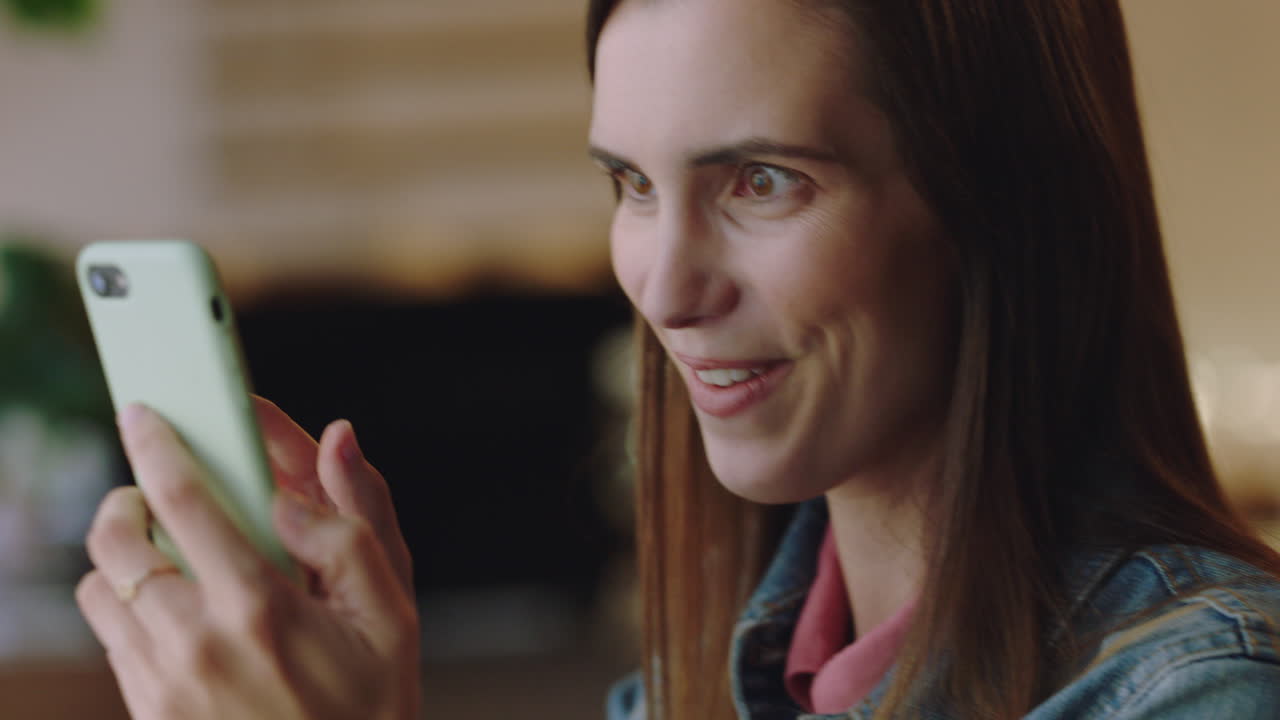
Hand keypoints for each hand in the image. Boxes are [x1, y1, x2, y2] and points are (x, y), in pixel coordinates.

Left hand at [76, 398, 419, 719]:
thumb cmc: (371, 707)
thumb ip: (357, 522)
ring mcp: (162, 683)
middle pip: (115, 540)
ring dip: (125, 558)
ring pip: (101, 589)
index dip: (155, 445)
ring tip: (169, 558)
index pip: (182, 500)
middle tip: (156, 496)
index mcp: (257, 605)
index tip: (143, 415)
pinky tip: (181, 615)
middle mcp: (195, 642)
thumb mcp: (392, 613)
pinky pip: (112, 640)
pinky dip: (131, 609)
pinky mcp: (148, 713)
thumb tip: (334, 442)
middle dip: (126, 500)